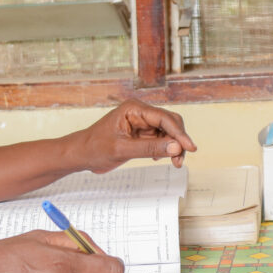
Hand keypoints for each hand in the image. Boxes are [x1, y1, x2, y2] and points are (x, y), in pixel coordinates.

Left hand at [72, 99, 196, 169]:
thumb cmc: (94, 148)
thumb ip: (149, 148)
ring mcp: (142, 123)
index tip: (190, 147)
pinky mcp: (142, 135)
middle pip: (171, 123)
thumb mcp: (122, 150)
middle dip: (178, 140)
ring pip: (168, 132)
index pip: (164, 118)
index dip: (179, 133)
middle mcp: (140, 113)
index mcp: (134, 108)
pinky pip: (161, 140)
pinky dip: (166, 149)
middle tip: (179, 160)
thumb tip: (175, 147)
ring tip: (174, 163)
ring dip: (174, 147)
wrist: (81, 155)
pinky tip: (159, 159)